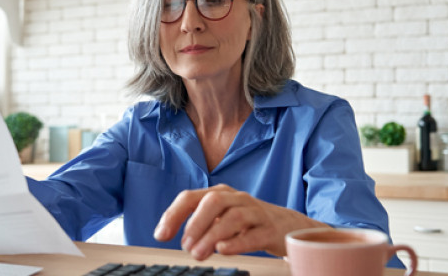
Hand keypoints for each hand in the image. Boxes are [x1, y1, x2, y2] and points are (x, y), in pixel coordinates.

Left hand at [153, 184, 326, 259]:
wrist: (287, 225)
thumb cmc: (247, 222)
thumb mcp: (219, 217)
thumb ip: (196, 223)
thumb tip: (167, 233)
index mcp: (220, 194)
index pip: (191, 197)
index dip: (173, 215)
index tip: (160, 235)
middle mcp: (237, 198)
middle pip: (213, 201)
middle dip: (195, 223)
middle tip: (185, 246)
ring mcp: (255, 212)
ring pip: (234, 217)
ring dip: (212, 235)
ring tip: (199, 254)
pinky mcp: (270, 229)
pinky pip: (254, 234)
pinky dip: (237, 242)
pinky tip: (223, 249)